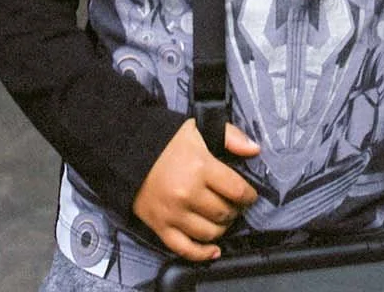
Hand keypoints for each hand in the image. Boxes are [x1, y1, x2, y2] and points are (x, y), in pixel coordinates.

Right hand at [131, 119, 258, 261]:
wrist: (128, 153)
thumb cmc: (166, 141)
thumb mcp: (199, 129)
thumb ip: (230, 137)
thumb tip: (255, 149)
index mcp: (201, 167)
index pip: (236, 190)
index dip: (248, 195)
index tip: (250, 196)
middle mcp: (188, 194)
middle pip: (224, 212)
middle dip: (235, 211)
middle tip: (235, 206)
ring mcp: (174, 214)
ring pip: (209, 233)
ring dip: (222, 229)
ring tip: (223, 220)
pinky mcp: (160, 227)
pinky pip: (185, 249)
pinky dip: (202, 253)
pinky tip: (213, 250)